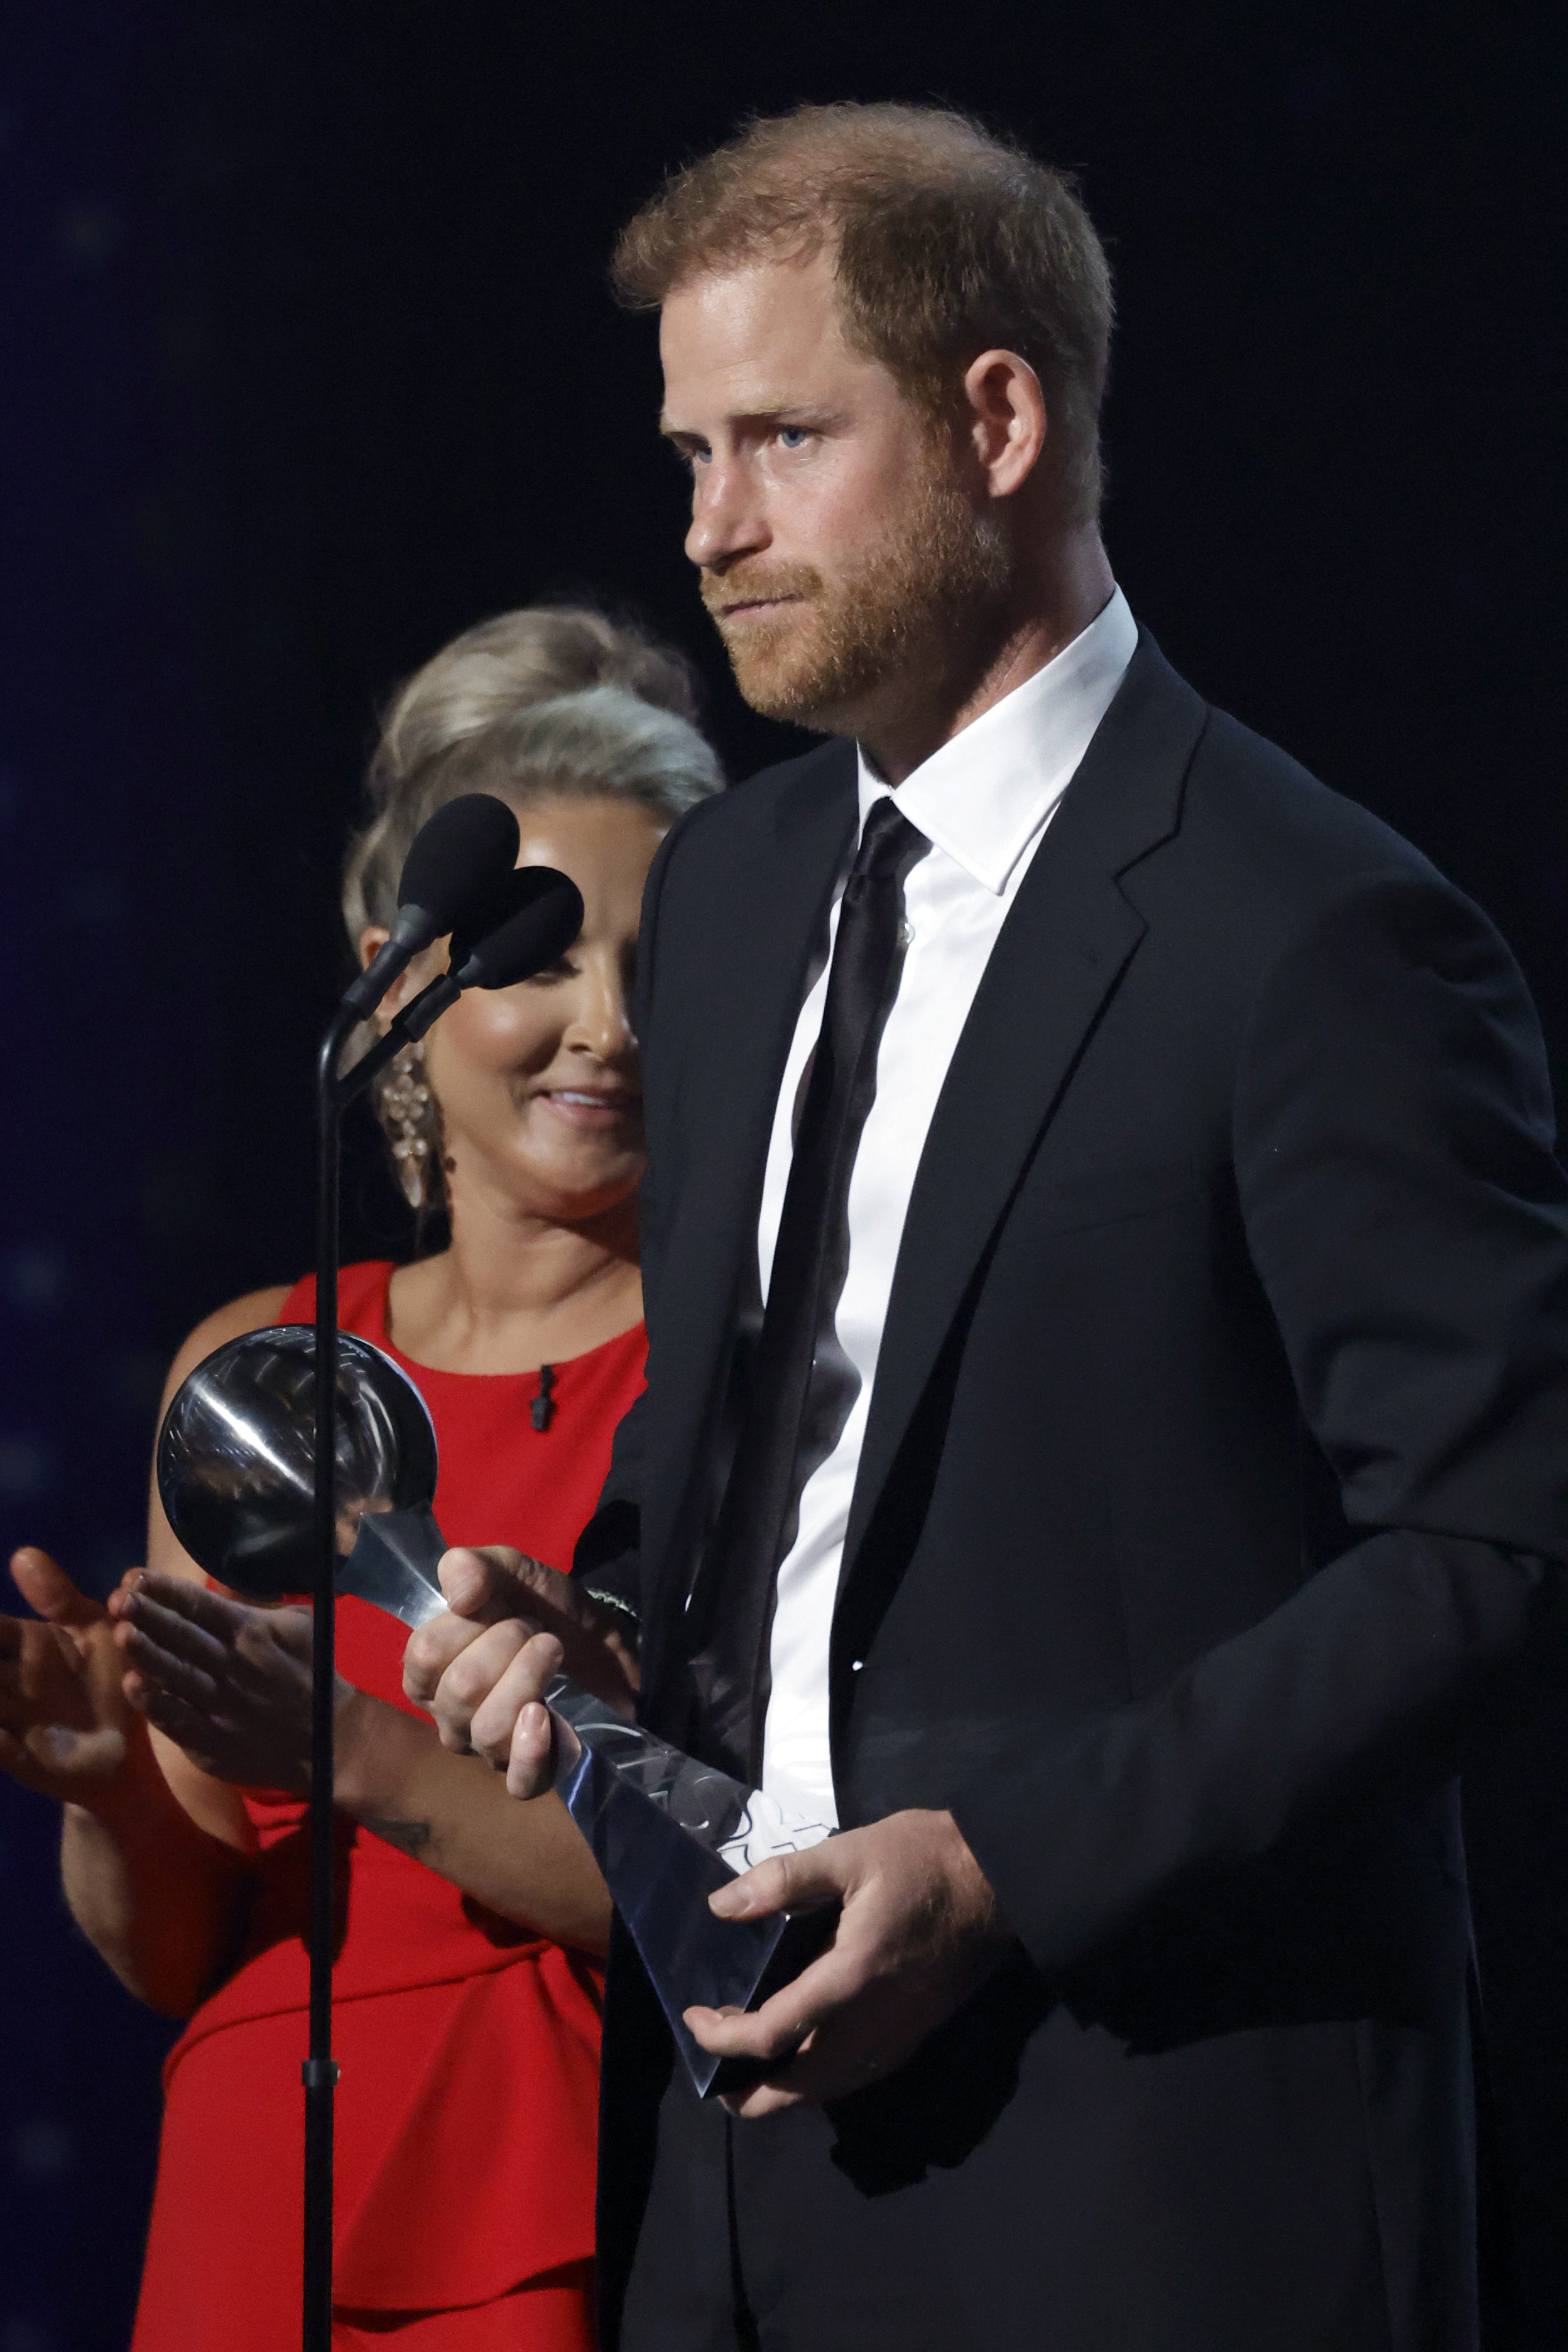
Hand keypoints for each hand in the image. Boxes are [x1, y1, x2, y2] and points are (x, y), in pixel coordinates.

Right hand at [0, 1549, 134, 1799]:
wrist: (133, 1742)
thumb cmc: (111, 1676)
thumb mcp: (94, 1629)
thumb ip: (60, 1598)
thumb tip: (22, 1553)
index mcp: (25, 1643)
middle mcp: (8, 1680)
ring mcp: (11, 1720)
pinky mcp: (23, 1758)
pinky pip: (1, 1751)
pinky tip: (4, 1738)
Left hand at [109, 1572, 332, 1792]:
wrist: (332, 1739)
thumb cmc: (313, 1676)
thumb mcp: (300, 1627)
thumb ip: (260, 1609)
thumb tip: (228, 1589)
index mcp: (252, 1633)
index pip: (202, 1606)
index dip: (167, 1590)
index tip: (136, 1577)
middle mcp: (234, 1666)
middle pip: (185, 1637)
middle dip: (150, 1616)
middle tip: (118, 1598)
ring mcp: (223, 1705)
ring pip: (178, 1675)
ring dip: (147, 1653)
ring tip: (120, 1632)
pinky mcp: (215, 1742)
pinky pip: (180, 1721)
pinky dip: (156, 1704)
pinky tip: (133, 1686)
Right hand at [402, 1546, 636, 1796]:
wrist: (602, 1643)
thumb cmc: (544, 1611)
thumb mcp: (511, 1572)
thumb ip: (473, 1567)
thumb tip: (459, 1594)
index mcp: (431, 1674)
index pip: (424, 1655)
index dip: (468, 1623)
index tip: (501, 1607)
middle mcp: (449, 1719)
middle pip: (460, 1690)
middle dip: (507, 1643)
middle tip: (535, 1629)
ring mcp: (488, 1751)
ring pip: (489, 1728)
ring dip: (529, 1676)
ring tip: (553, 1652)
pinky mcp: (531, 1774)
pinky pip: (517, 1781)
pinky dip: (531, 1749)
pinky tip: (545, 1716)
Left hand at [685, 1809, 1013, 2115]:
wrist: (1000, 1878)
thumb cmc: (924, 1858)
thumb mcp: (849, 1852)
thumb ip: (782, 1880)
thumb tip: (722, 1906)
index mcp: (850, 1977)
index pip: (772, 2034)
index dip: (723, 2038)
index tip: (695, 2018)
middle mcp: (872, 2022)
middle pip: (798, 2088)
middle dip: (747, 2092)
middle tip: (712, 2071)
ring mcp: (897, 2035)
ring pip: (828, 2091)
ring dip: (782, 2093)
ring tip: (746, 2073)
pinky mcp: (914, 2034)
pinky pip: (855, 2077)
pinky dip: (818, 2083)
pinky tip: (801, 2058)